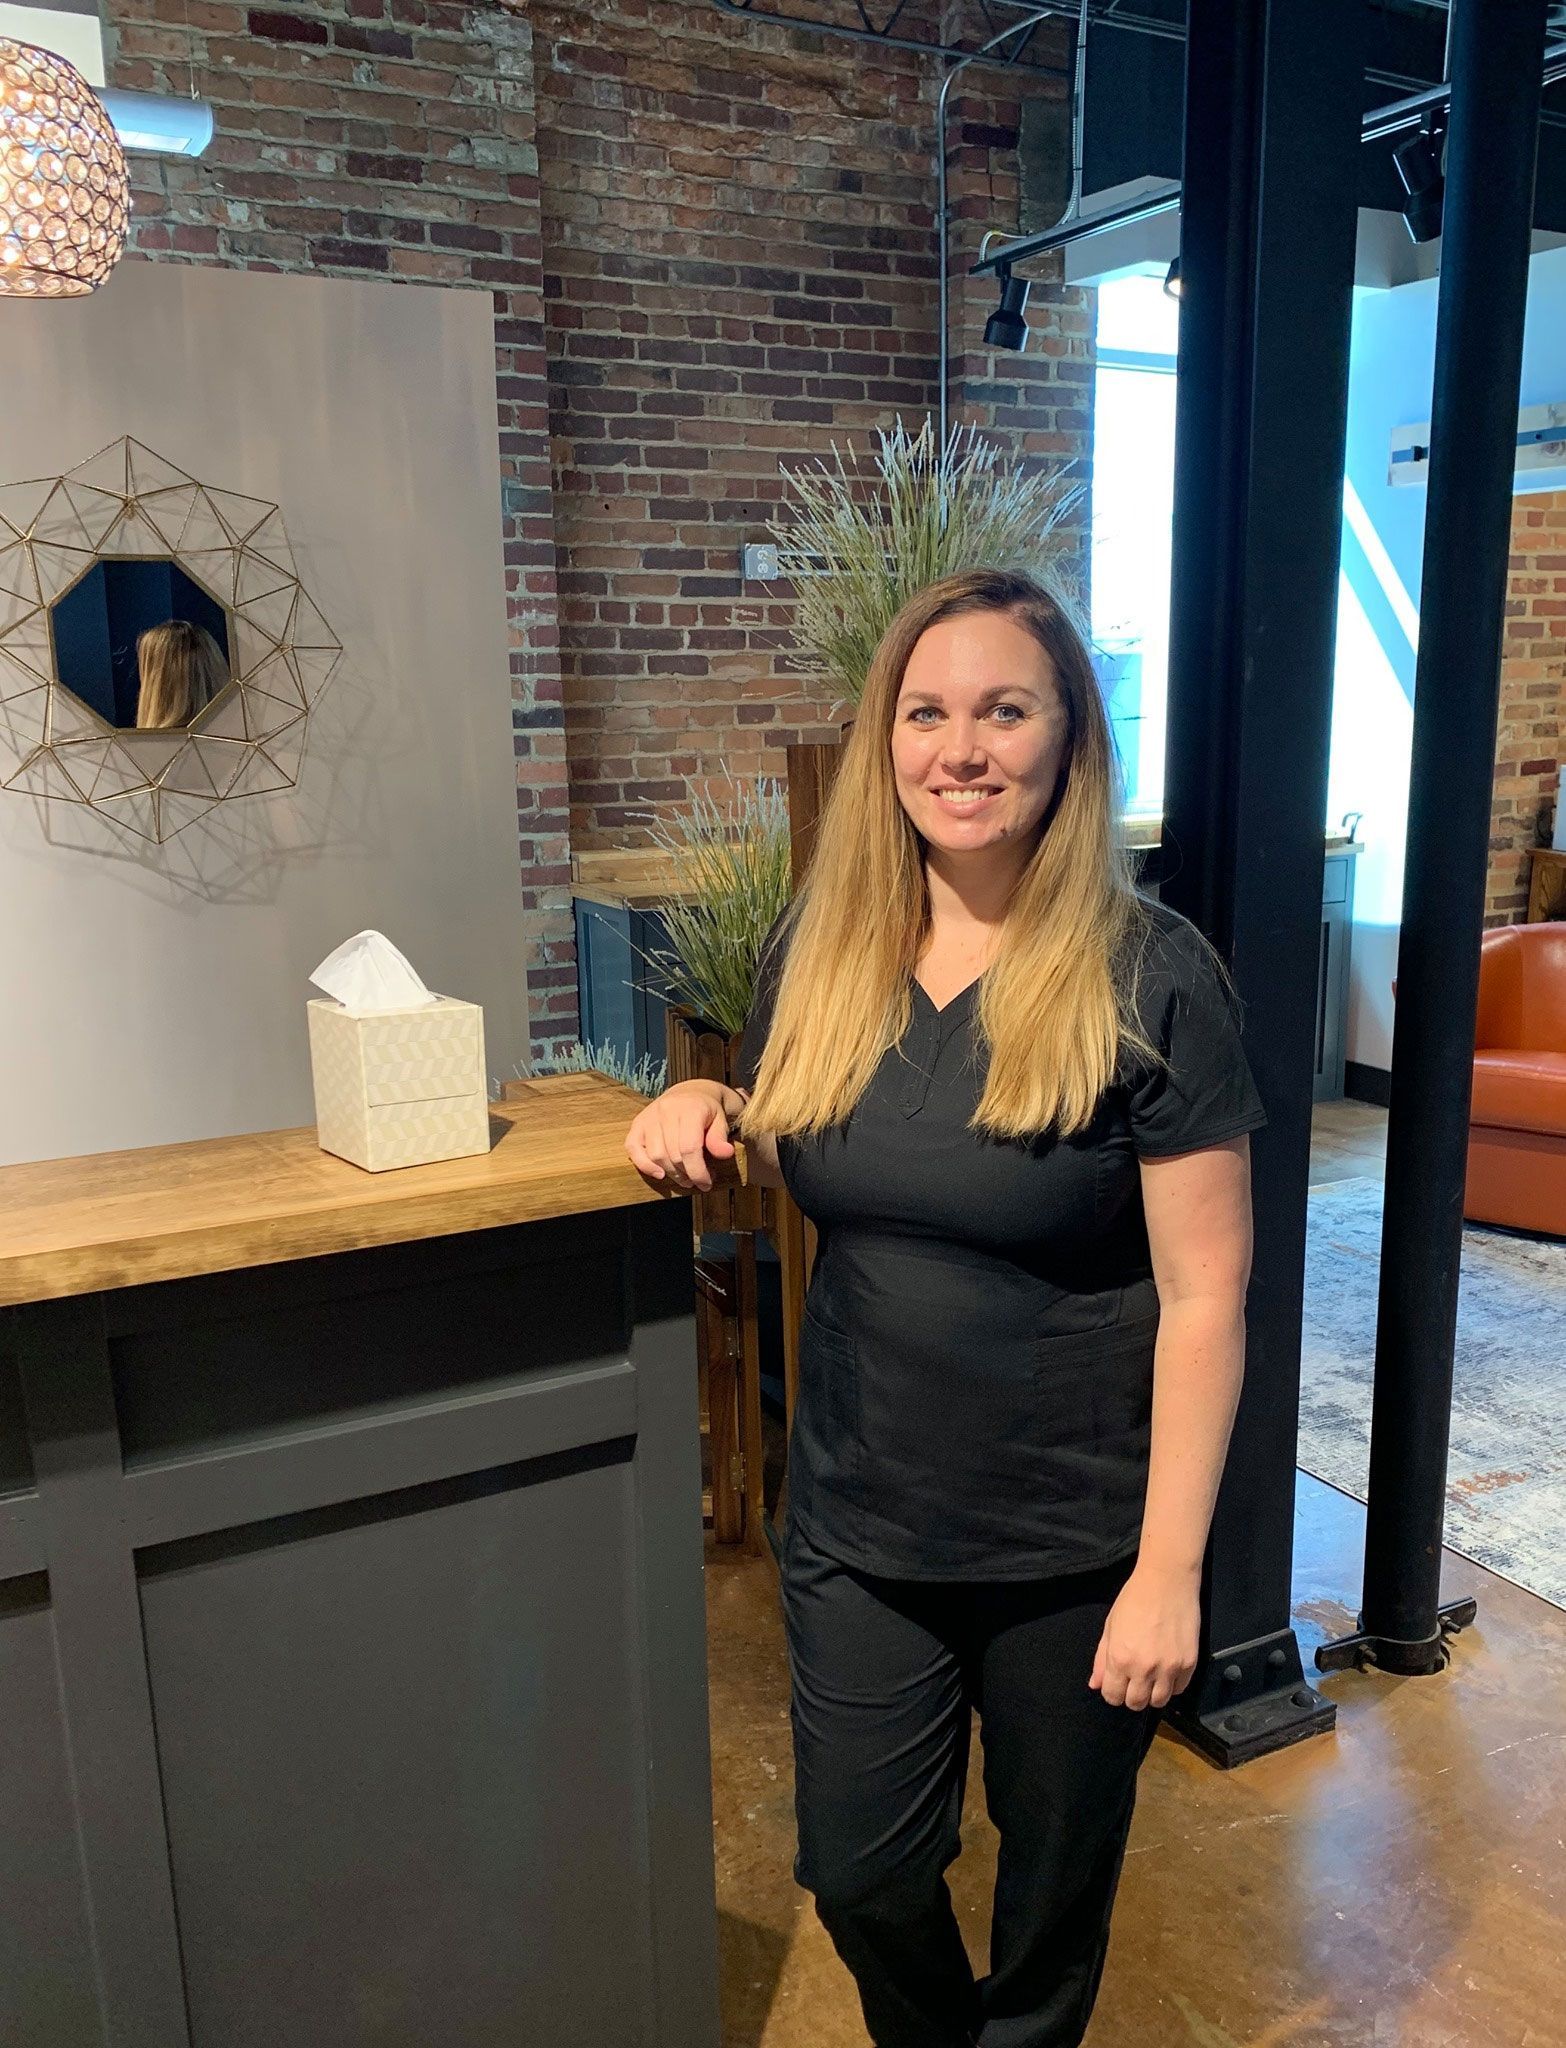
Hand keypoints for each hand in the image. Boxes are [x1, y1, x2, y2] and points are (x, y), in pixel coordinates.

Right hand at [624, 1080, 746, 1194]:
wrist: (691, 1092)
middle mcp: (666, 1110)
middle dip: (687, 1174)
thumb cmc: (708, 1111)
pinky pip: (633, 1148)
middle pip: (673, 1155)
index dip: (698, 1172)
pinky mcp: (638, 1123)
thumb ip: (720, 1138)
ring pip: (656, 1155)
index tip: (706, 1184)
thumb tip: (725, 1153)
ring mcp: (649, 1116)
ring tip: (684, 1177)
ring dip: (671, 1173)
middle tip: (697, 1180)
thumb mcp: (721, 1121)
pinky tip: (659, 1174)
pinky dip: (644, 1165)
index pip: (690, 1148)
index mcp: (690, 1107)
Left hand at [1087, 1564, 1200, 1710]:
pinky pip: (1179, 1689)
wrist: (1167, 1581)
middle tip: (1134, 1680)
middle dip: (1132, 1695)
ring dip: (1153, 1693)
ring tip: (1152, 1676)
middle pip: (1136, 1703)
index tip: (1118, 1683)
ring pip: (1159, 1701)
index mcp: (1120, 1659)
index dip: (1113, 1692)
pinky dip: (1172, 1684)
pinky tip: (1167, 1669)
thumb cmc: (1134, 1599)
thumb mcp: (1110, 1626)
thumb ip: (1101, 1659)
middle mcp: (1144, 1669)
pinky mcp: (1189, 1664)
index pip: (1113, 1697)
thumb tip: (1095, 1685)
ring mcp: (1169, 1668)